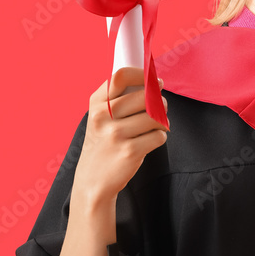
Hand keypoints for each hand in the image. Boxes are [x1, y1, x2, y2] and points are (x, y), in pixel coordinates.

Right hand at [72, 67, 168, 204]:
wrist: (92, 181)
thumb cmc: (103, 143)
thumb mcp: (101, 118)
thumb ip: (119, 99)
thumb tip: (154, 83)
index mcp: (96, 103)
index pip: (121, 76)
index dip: (143, 75)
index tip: (154, 81)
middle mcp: (103, 116)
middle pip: (145, 95)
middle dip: (160, 101)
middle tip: (161, 108)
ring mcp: (115, 134)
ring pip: (155, 116)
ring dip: (162, 121)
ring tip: (155, 127)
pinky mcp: (129, 151)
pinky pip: (158, 135)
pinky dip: (159, 137)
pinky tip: (149, 141)